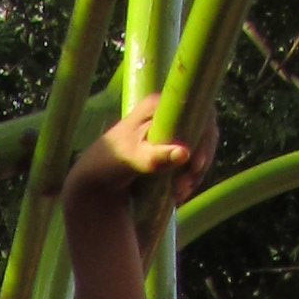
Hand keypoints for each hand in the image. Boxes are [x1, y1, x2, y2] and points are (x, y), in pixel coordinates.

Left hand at [65, 97, 219, 213]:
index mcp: (156, 104)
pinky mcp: (170, 144)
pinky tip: (178, 193)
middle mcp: (166, 111)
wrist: (94, 179)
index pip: (196, 110)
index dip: (204, 135)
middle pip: (202, 130)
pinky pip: (191, 157)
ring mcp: (170, 127)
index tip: (196, 164)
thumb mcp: (131, 160)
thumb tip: (184, 154)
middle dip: (200, 159)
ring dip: (195, 171)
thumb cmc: (108, 165)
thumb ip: (156, 157)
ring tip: (179, 194)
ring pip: (198, 146)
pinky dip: (189, 175)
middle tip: (187, 185)